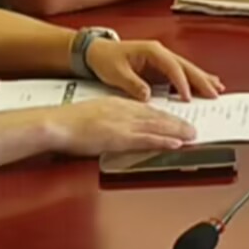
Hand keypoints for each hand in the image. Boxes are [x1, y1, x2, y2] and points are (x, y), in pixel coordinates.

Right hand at [46, 95, 196, 157]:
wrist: (55, 123)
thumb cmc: (68, 122)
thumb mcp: (94, 113)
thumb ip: (109, 118)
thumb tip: (117, 127)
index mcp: (118, 104)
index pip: (148, 109)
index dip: (165, 115)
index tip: (177, 120)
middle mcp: (124, 110)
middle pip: (157, 116)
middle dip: (177, 122)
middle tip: (193, 127)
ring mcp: (122, 123)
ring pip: (156, 126)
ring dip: (177, 131)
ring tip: (192, 135)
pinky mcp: (118, 137)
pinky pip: (146, 139)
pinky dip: (163, 141)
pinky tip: (175, 144)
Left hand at [84, 36, 225, 102]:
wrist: (97, 52)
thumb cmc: (106, 59)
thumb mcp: (116, 73)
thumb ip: (133, 84)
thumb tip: (148, 96)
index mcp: (152, 51)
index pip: (172, 67)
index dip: (182, 82)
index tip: (188, 97)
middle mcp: (160, 53)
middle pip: (186, 66)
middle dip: (201, 79)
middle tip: (215, 92)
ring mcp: (162, 59)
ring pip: (187, 69)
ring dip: (201, 79)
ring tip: (217, 88)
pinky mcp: (160, 68)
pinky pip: (180, 74)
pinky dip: (192, 80)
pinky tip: (203, 85)